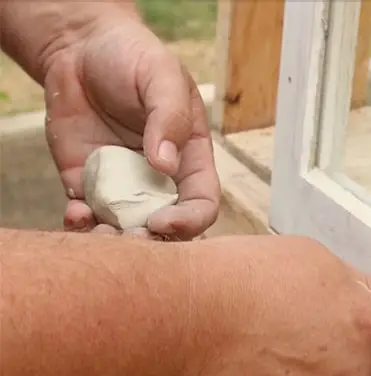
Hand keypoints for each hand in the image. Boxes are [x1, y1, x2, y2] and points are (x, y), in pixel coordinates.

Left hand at [42, 16, 219, 239]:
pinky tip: (75, 214)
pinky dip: (80, 223)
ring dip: (114, 239)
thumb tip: (165, 163)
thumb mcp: (162, 77)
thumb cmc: (133, 57)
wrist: (80, 48)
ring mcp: (123, 183)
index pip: (202, 202)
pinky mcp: (86, 182)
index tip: (164, 221)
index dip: (190, 219)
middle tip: (131, 236)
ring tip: (99, 231)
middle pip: (167, 225)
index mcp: (190, 158)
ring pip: (125, 228)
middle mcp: (159, 178)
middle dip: (152, 239)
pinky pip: (86, 214)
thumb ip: (169, 117)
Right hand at [158, 235, 370, 375]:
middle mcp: (349, 375)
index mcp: (366, 326)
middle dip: (352, 348)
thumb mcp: (311, 259)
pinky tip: (248, 372)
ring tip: (265, 346)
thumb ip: (364, 285)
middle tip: (306, 324)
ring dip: (313, 375)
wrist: (172, 322)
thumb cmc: (234, 282)